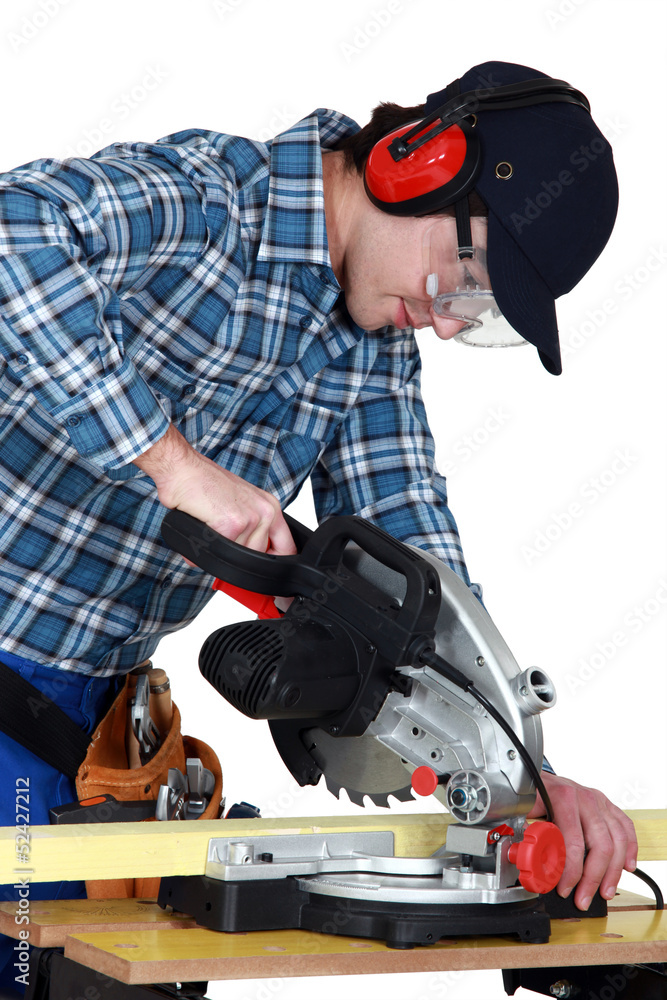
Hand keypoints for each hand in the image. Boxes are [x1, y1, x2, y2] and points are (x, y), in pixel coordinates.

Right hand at [133, 424, 295, 555]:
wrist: (182, 469)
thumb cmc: (204, 484)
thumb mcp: (238, 505)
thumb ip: (248, 531)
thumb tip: (247, 559)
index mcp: (269, 507)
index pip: (286, 546)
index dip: (277, 565)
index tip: (269, 574)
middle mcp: (264, 511)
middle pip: (257, 556)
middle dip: (235, 555)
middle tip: (217, 536)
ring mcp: (250, 518)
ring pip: (237, 557)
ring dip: (216, 550)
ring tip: (207, 525)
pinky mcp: (232, 525)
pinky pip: (218, 552)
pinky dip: (202, 547)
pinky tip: (199, 525)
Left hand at [528, 771, 637, 909]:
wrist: (538, 776)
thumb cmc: (532, 793)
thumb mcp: (523, 810)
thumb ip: (527, 832)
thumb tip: (528, 860)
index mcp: (564, 798)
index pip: (574, 842)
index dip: (570, 871)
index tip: (564, 888)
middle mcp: (585, 798)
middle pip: (601, 845)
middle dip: (593, 878)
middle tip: (584, 898)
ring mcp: (599, 801)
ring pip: (618, 840)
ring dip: (612, 872)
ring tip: (605, 891)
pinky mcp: (608, 805)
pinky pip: (626, 828)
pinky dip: (630, 849)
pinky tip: (626, 866)